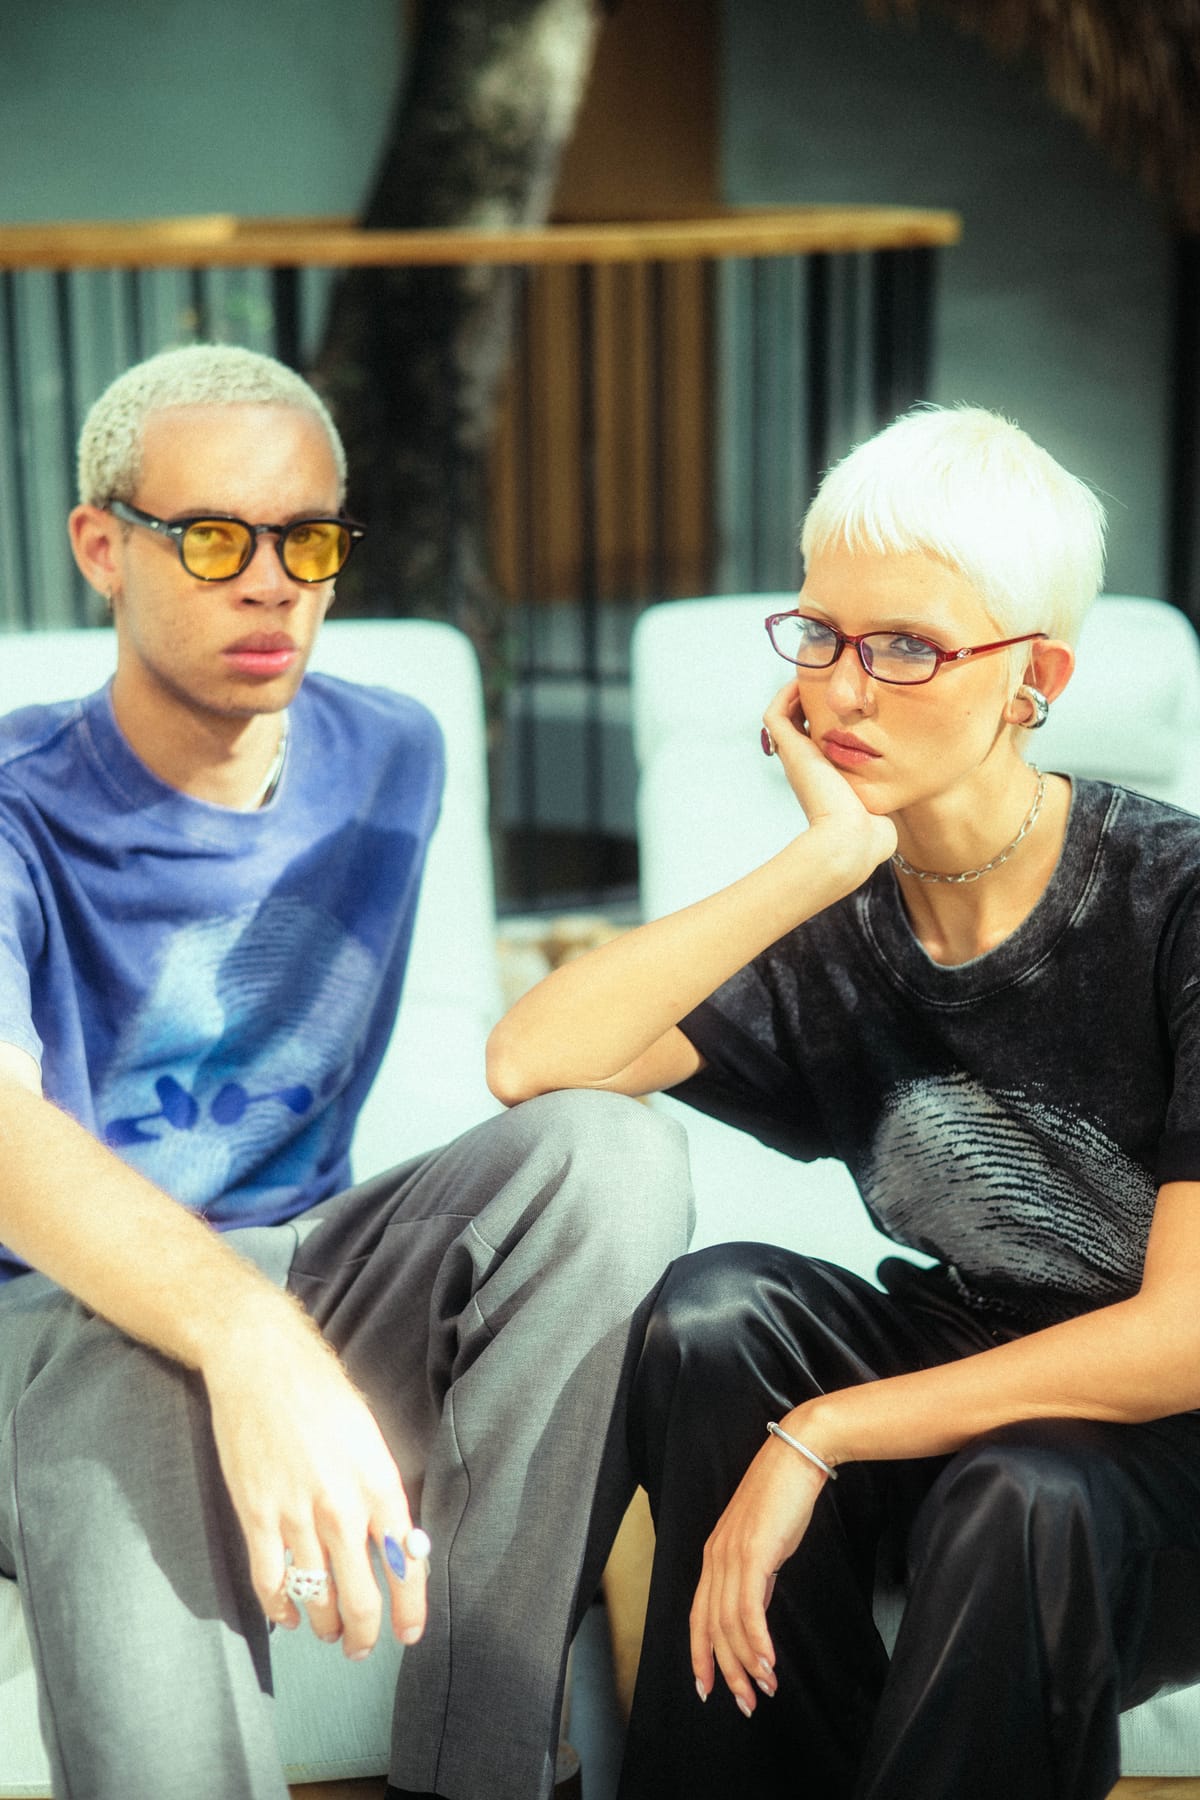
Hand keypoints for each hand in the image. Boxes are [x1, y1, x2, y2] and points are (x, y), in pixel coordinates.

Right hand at [203, 1306, 425, 1658]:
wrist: (261, 1362)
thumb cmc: (322, 1391)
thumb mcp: (369, 1436)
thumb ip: (380, 1489)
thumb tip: (395, 1539)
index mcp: (378, 1483)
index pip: (405, 1563)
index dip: (409, 1607)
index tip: (408, 1632)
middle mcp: (341, 1507)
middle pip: (360, 1595)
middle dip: (365, 1632)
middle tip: (363, 1646)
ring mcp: (296, 1515)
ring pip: (316, 1597)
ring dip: (325, 1626)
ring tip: (329, 1635)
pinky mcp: (256, 1515)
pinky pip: (270, 1581)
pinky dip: (279, 1609)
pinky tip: (287, 1617)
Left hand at [690, 1431, 827, 1714]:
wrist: (797, 1456)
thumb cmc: (783, 1496)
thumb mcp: (764, 1543)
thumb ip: (756, 1576)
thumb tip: (756, 1612)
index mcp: (715, 1556)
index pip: (698, 1616)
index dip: (700, 1655)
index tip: (707, 1689)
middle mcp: (716, 1557)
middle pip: (711, 1628)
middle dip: (726, 1671)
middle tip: (745, 1704)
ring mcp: (732, 1555)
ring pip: (729, 1624)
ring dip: (746, 1664)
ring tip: (765, 1690)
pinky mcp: (753, 1552)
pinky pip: (749, 1608)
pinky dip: (757, 1641)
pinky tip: (769, 1663)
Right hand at [763, 681, 896, 872]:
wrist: (852, 838)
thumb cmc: (871, 830)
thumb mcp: (884, 802)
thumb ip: (893, 788)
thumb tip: (911, 781)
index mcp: (825, 777)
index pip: (818, 742)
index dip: (826, 721)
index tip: (846, 703)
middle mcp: (806, 766)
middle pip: (798, 726)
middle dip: (811, 703)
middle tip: (828, 682)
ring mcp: (796, 758)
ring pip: (783, 718)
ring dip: (796, 695)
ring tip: (815, 675)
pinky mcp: (791, 751)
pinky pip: (775, 715)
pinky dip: (785, 696)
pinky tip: (805, 683)